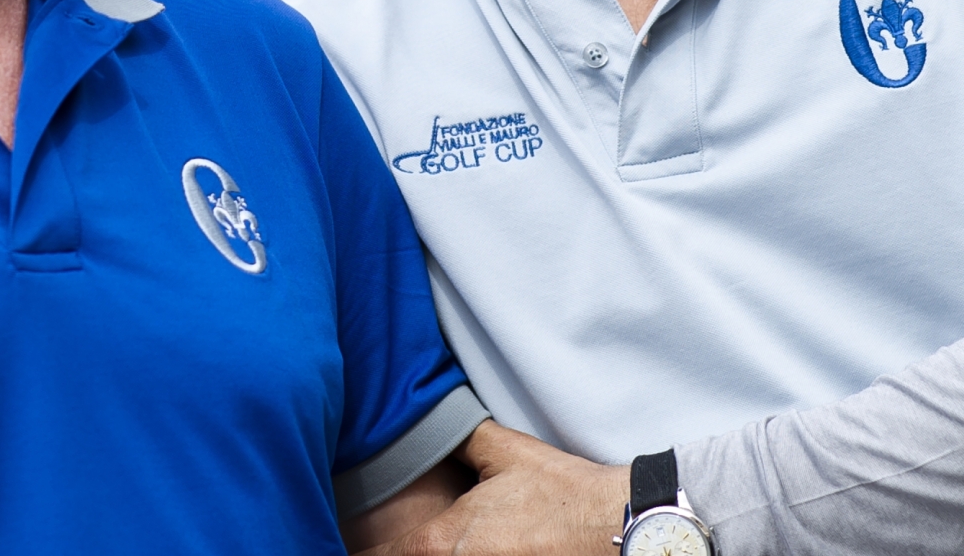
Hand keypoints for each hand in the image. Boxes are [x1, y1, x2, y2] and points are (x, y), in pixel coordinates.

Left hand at [360, 421, 626, 555]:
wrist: (617, 525)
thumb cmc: (562, 492)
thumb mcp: (504, 451)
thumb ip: (461, 439)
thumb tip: (429, 421)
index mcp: (442, 541)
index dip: (359, 552)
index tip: (346, 543)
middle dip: (397, 555)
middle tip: (382, 544)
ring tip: (435, 545)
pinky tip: (474, 549)